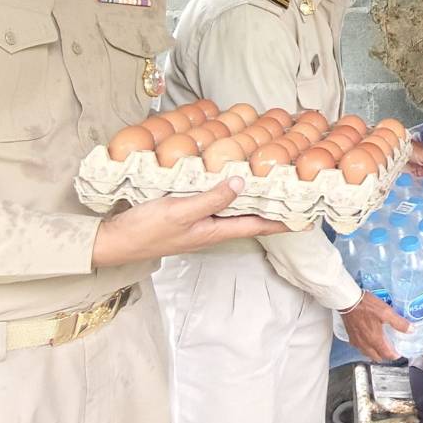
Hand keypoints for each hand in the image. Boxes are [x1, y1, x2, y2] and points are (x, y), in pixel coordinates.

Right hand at [91, 178, 287, 267]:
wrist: (114, 242)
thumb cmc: (146, 230)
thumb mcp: (181, 211)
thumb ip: (212, 198)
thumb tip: (243, 183)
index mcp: (215, 231)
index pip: (259, 225)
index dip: (284, 221)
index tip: (308, 217)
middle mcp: (211, 229)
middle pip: (250, 216)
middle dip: (273, 206)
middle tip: (296, 193)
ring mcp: (198, 223)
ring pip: (233, 209)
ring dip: (251, 198)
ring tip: (270, 184)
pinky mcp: (185, 215)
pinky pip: (214, 203)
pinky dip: (227, 192)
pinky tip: (227, 180)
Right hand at [340, 291, 408, 361]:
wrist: (348, 300)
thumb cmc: (366, 306)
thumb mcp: (386, 312)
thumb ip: (399, 323)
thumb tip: (411, 329)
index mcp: (375, 339)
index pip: (387, 355)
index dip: (394, 355)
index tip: (399, 352)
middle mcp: (365, 344)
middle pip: (376, 357)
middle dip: (385, 356)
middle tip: (391, 349)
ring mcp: (356, 341)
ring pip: (367, 354)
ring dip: (374, 353)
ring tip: (380, 346)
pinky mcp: (350, 336)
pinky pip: (359, 348)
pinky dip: (366, 348)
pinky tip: (368, 340)